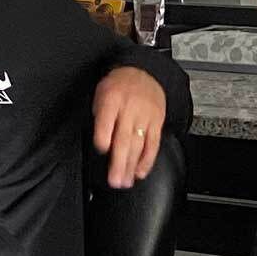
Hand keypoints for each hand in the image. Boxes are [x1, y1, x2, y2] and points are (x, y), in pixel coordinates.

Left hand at [94, 65, 165, 187]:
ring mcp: (145, 117)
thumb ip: (100, 118)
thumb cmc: (118, 87)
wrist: (144, 72)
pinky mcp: (157, 123)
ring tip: (125, 182)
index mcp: (112, 100)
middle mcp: (130, 110)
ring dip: (131, 166)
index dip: (104, 136)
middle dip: (119, 162)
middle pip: (124, 138)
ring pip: (139, 145)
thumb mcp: (101, 94)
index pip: (108, 120)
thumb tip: (101, 143)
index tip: (102, 149)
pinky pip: (153, 144)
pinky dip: (147, 160)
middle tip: (114, 180)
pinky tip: (140, 172)